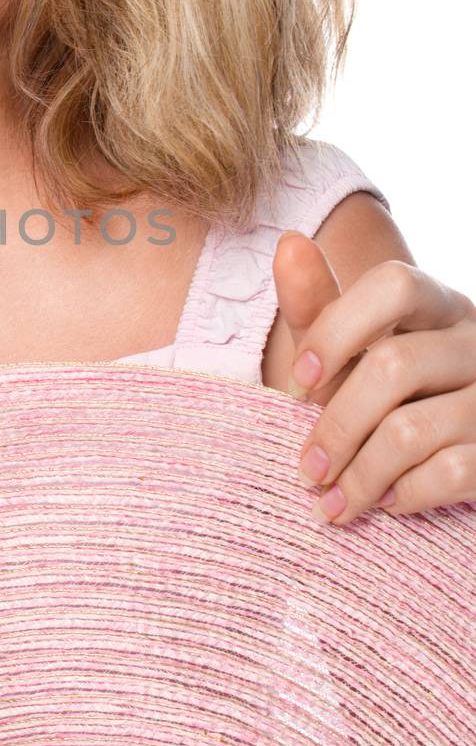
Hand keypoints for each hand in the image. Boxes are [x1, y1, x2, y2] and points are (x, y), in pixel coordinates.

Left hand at [273, 231, 475, 524]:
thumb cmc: (379, 397)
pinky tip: (385, 503)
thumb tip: (288, 242)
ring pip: (412, 430)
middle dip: (337, 425)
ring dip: (359, 476)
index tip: (298, 378)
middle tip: (307, 469)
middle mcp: (474, 342)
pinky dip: (405, 495)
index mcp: (436, 305)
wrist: (440, 459)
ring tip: (331, 502)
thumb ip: (315, 306)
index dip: (339, 328)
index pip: (395, 285)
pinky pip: (449, 473)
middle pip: (393, 366)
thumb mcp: (344, 352)